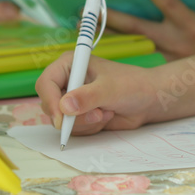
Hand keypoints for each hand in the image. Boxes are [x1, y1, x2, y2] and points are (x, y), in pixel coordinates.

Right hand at [36, 52, 156, 136]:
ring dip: (85, 122)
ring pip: (62, 122)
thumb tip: (64, 107)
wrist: (148, 100)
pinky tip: (105, 116)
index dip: (50, 101)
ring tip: (106, 112)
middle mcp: (67, 81)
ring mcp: (72, 99)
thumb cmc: (131, 85)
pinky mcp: (79, 115)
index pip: (45, 83)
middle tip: (98, 114)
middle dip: (74, 116)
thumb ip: (87, 97)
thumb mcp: (109, 89)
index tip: (62, 119)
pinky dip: (90, 128)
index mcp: (69, 65)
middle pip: (50, 106)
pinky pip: (73, 130)